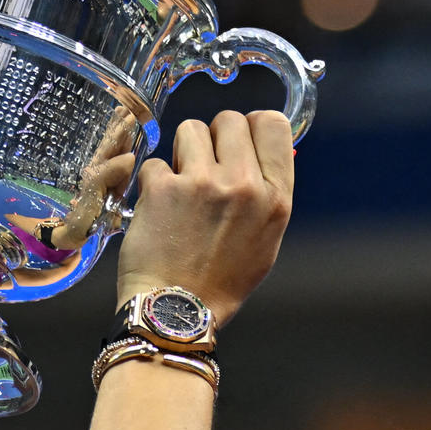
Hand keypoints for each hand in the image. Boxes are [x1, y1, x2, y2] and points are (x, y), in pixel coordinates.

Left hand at [87, 109, 293, 325]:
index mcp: (276, 198)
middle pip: (229, 119)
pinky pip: (155, 161)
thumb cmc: (221, 282)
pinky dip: (154, 182)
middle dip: (214, 138)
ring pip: (189, 130)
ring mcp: (203, 183)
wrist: (176, 310)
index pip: (273, 124)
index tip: (238, 142)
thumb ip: (266, 193)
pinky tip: (159, 209)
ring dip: (182, 153)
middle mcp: (244, 185)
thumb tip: (257, 154)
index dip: (252, 127)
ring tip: (181, 187)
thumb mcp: (266, 240)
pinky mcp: (163, 188)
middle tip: (204, 168)